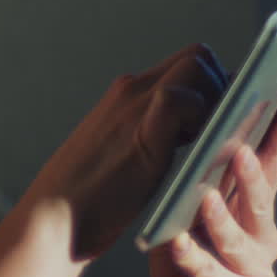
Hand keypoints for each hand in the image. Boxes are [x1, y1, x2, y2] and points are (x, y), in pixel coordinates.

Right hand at [23, 43, 228, 260]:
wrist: (54, 220)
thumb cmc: (89, 197)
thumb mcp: (122, 151)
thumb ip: (149, 132)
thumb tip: (186, 130)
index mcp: (127, 94)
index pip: (184, 62)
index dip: (211, 82)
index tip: (221, 114)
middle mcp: (132, 90)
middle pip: (197, 56)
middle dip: (221, 86)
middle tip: (222, 129)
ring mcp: (135, 106)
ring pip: (197, 67)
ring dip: (217, 101)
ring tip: (213, 141)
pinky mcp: (143, 132)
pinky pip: (185, 100)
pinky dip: (203, 119)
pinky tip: (202, 150)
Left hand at [132, 83, 276, 276]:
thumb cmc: (181, 251)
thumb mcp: (189, 202)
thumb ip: (204, 169)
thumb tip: (203, 111)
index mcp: (254, 206)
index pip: (274, 160)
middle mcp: (263, 238)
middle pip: (263, 200)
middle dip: (252, 174)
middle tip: (239, 149)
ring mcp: (253, 273)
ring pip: (241, 243)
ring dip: (224, 220)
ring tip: (205, 199)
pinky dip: (196, 261)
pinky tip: (179, 244)